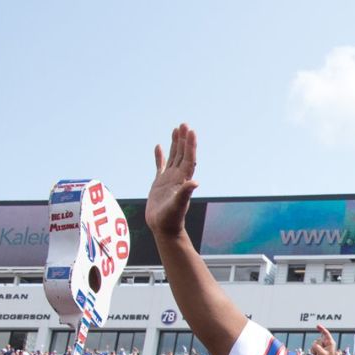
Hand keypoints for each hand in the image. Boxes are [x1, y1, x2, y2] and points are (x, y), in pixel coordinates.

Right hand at [146, 124, 199, 238]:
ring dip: (175, 144)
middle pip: (182, 154)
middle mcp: (177, 178)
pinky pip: (159, 166)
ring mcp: (168, 180)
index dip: (190, 145)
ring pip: (173, 157)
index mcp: (183, 180)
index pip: (188, 159)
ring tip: (176, 129)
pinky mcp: (159, 184)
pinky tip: (159, 146)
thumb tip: (195, 183)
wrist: (164, 229)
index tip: (191, 131)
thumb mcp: (178, 206)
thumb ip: (185, 194)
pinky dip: (159, 156)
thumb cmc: (171, 220)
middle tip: (184, 124)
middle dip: (184, 140)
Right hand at [310, 324, 336, 354]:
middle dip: (317, 346)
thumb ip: (317, 348)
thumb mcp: (323, 354)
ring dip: (315, 350)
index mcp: (330, 343)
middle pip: (318, 340)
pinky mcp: (318, 350)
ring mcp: (322, 347)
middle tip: (320, 354)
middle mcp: (326, 344)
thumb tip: (314, 345)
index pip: (326, 334)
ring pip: (314, 343)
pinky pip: (312, 347)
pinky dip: (313, 351)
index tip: (317, 326)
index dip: (322, 329)